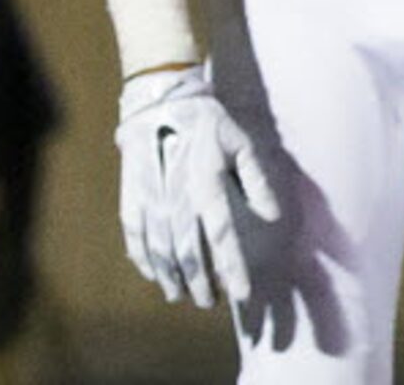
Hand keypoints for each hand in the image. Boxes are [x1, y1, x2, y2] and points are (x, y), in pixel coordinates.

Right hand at [115, 67, 278, 308]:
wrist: (160, 101)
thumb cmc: (208, 122)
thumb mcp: (241, 143)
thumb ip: (256, 180)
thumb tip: (272, 214)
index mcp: (206, 184)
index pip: (221, 235)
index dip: (231, 266)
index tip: (241, 293)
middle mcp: (176, 197)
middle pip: (187, 252)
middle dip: (199, 282)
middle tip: (208, 302)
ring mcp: (150, 198)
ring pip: (159, 250)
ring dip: (171, 277)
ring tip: (181, 295)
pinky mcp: (131, 197)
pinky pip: (135, 236)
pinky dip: (143, 259)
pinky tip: (152, 273)